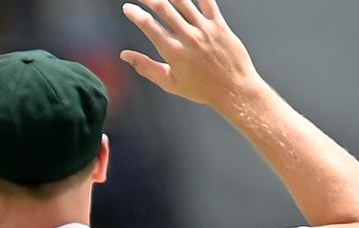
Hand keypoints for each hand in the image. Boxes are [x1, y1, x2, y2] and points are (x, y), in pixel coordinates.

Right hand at [120, 0, 262, 111]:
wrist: (233, 89)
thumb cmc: (200, 89)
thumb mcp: (168, 82)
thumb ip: (145, 67)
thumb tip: (125, 55)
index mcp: (173, 51)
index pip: (149, 25)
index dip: (135, 14)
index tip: (127, 8)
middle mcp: (188, 37)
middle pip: (164, 8)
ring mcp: (205, 29)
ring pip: (184, 2)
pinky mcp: (219, 25)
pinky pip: (208, 3)